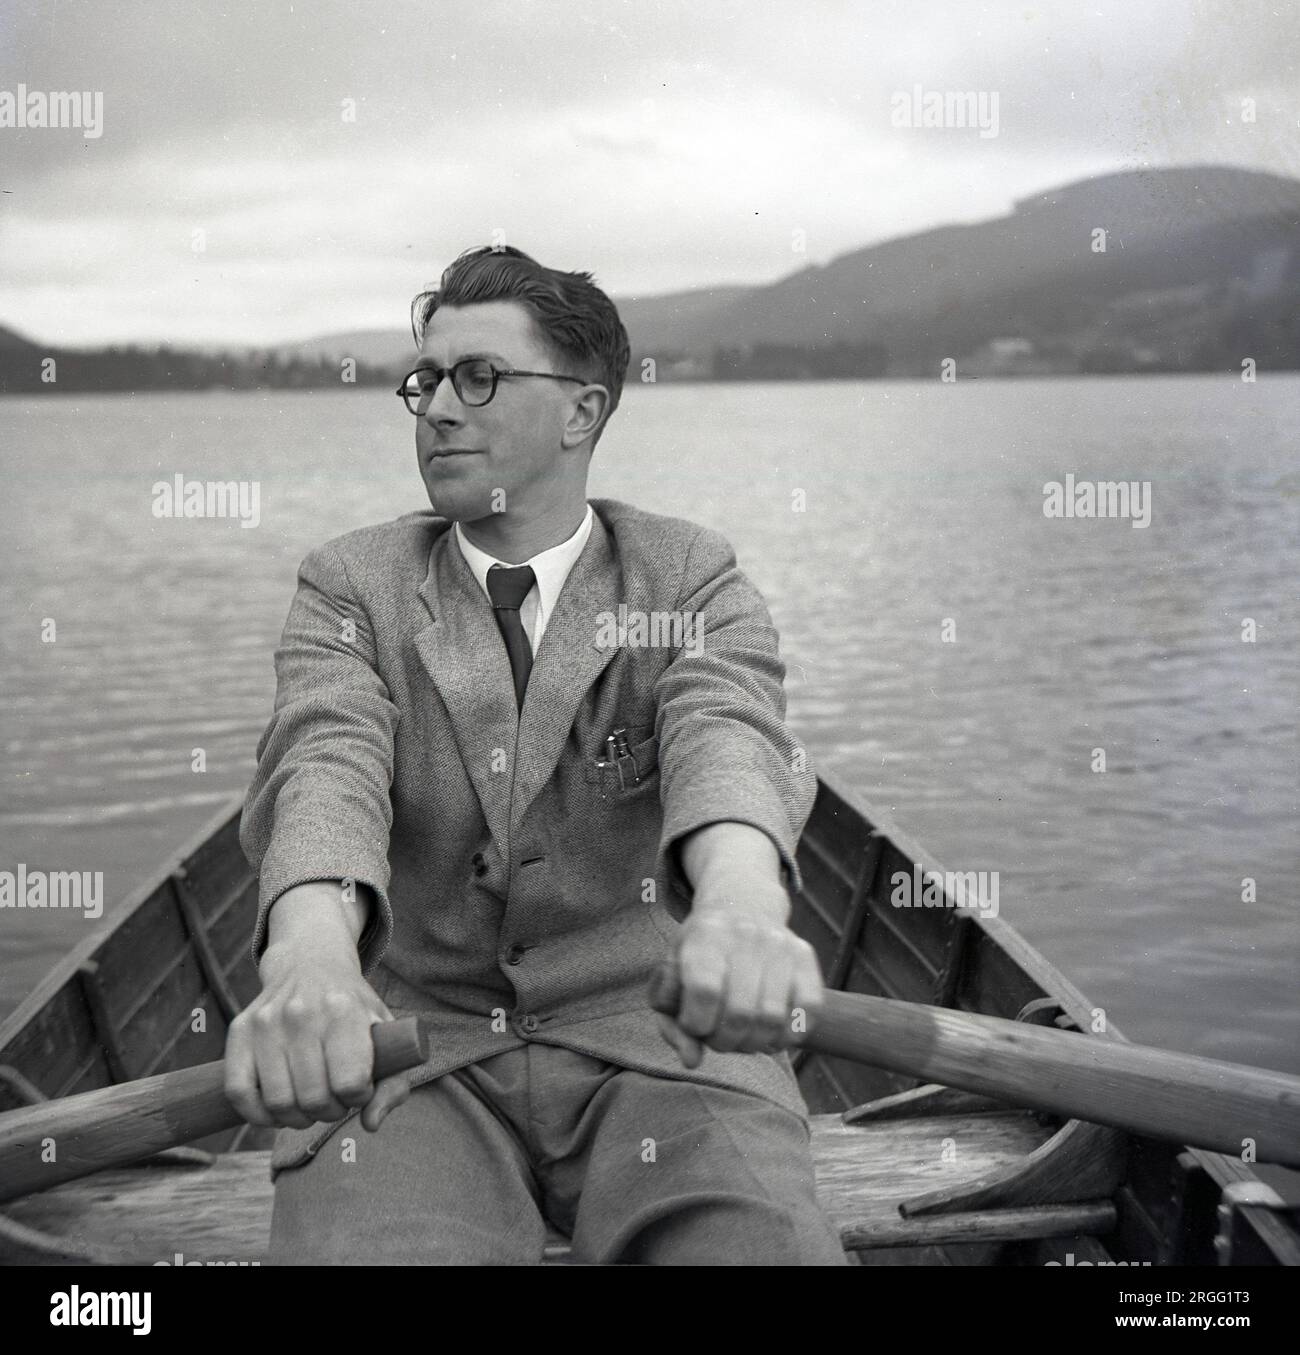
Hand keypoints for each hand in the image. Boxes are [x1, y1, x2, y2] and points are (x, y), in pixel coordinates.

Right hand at [224, 940, 410, 1132]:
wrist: (310, 964)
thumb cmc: (352, 1008)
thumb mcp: (385, 1033)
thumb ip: (392, 1083)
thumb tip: (371, 1124)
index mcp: (344, 1011)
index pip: (350, 1083)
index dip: (359, 1096)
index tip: (360, 1086)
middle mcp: (302, 1013)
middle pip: (314, 1098)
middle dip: (330, 1110)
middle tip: (334, 1099)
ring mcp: (266, 1021)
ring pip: (278, 1102)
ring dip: (297, 1117)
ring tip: (310, 1103)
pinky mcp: (239, 1031)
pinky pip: (239, 1092)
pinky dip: (258, 1114)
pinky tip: (277, 1109)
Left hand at [655, 894, 823, 1068]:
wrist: (742, 906)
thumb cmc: (700, 953)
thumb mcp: (672, 978)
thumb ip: (672, 1023)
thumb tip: (692, 1061)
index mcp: (705, 936)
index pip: (705, 991)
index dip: (697, 1023)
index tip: (694, 1024)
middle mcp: (745, 935)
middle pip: (740, 1013)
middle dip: (725, 1041)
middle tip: (719, 1038)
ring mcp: (779, 944)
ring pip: (772, 1019)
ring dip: (755, 1043)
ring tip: (743, 1037)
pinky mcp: (806, 956)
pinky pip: (808, 1011)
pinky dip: (789, 1035)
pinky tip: (772, 1034)